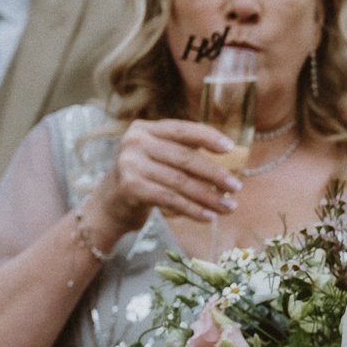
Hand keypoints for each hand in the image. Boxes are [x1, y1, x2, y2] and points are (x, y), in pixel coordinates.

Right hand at [90, 119, 241, 236]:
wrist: (109, 204)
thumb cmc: (145, 177)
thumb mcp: (160, 156)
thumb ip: (185, 151)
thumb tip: (230, 158)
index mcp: (145, 129)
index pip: (183, 130)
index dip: (208, 137)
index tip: (230, 148)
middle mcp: (135, 142)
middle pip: (185, 158)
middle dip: (215, 174)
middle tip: (236, 187)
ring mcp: (129, 164)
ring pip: (180, 181)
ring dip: (208, 196)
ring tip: (228, 207)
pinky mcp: (130, 187)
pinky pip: (170, 198)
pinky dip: (193, 209)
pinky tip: (209, 217)